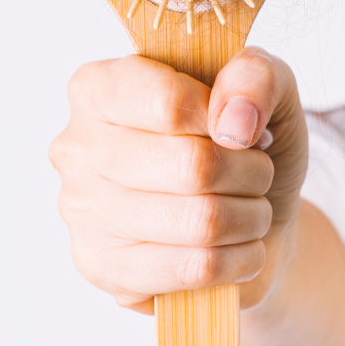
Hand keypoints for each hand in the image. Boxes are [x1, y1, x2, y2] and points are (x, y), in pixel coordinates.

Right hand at [48, 48, 309, 312]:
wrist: (257, 218)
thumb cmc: (248, 144)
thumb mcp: (267, 87)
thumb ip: (256, 76)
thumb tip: (233, 121)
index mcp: (100, 87)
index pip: (168, 101)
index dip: (224, 117)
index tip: (242, 128)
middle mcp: (77, 147)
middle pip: (192, 165)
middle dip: (251, 172)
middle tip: (258, 171)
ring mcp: (83, 213)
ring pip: (201, 221)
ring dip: (251, 217)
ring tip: (251, 209)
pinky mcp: (104, 270)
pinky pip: (198, 268)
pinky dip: (242, 257)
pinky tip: (239, 246)